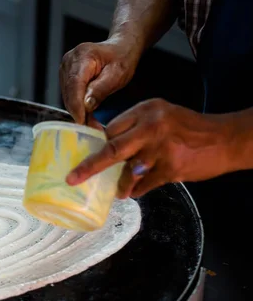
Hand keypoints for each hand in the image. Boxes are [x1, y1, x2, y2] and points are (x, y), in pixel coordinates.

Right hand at [59, 38, 140, 126]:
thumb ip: (100, 89)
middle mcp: (69, 60)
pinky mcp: (66, 76)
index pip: (74, 84)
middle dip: (78, 111)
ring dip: (78, 111)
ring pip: (67, 96)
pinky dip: (77, 106)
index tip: (81, 121)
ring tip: (92, 124)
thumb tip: (85, 105)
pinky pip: (69, 95)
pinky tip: (87, 115)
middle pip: (69, 92)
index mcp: (82, 56)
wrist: (120, 49)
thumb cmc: (121, 59)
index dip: (76, 104)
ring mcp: (65, 68)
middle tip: (92, 128)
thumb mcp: (117, 74)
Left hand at [65, 99, 231, 197]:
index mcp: (146, 110)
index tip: (83, 155)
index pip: (112, 129)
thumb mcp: (162, 115)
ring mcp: (161, 149)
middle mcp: (152, 127)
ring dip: (120, 184)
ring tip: (118, 190)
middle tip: (74, 178)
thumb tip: (107, 143)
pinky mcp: (171, 168)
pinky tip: (137, 190)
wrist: (226, 139)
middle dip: (89, 166)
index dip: (97, 144)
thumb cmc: (190, 128)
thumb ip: (136, 126)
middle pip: (112, 148)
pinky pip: (144, 185)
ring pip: (128, 172)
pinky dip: (138, 190)